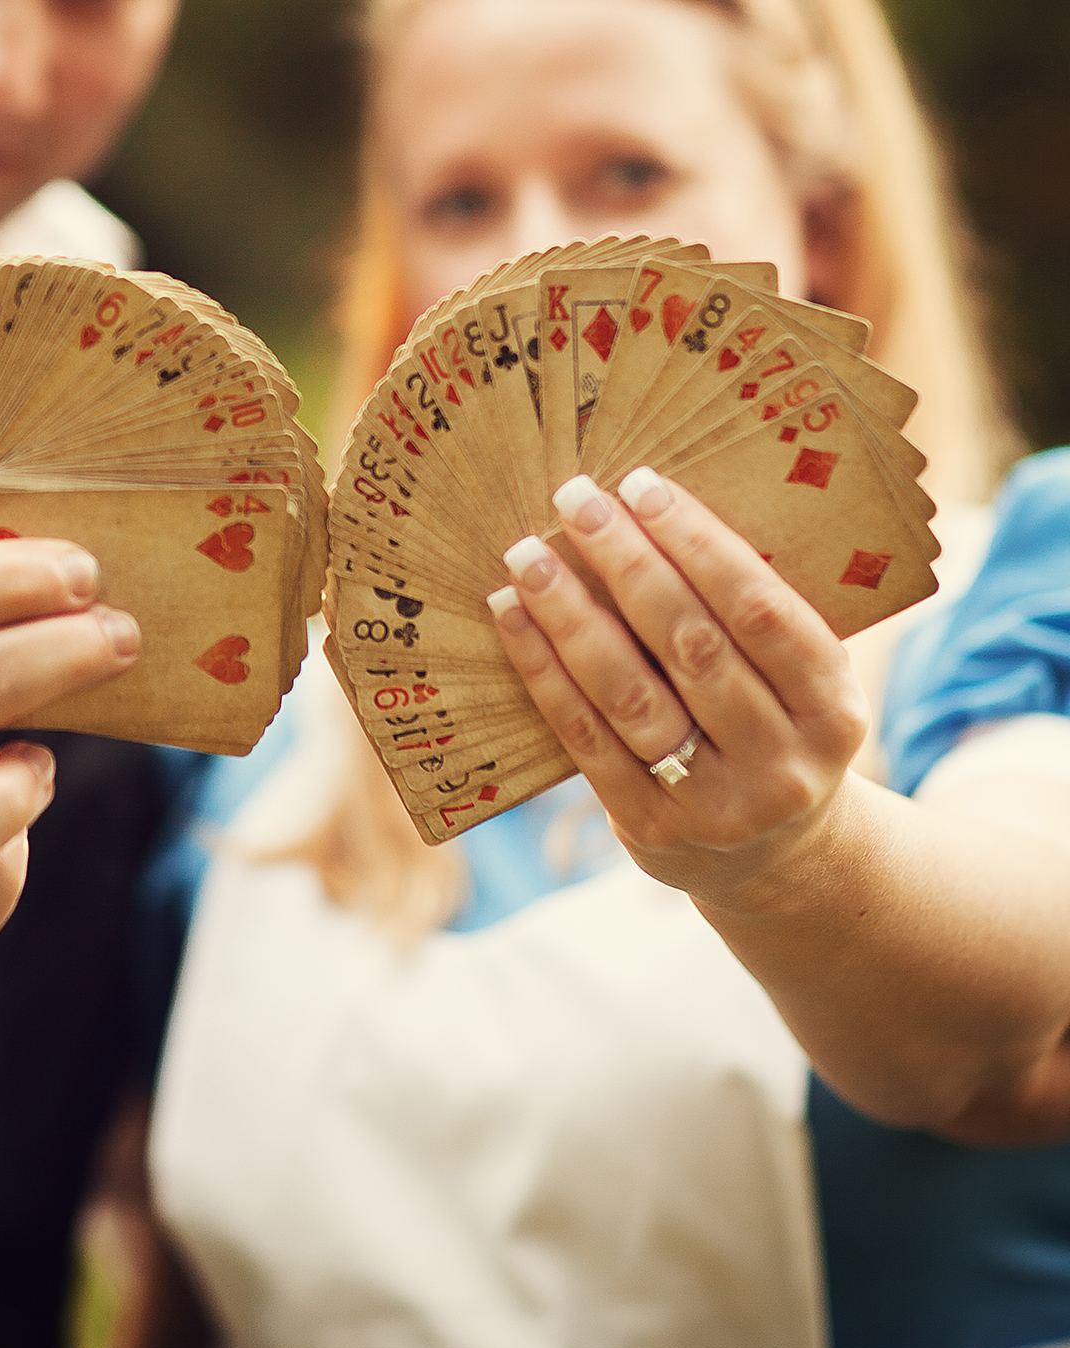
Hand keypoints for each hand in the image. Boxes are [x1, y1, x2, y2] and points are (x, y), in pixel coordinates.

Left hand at [488, 468, 868, 909]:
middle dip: (627, 561)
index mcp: (833, 707)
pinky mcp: (650, 828)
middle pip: (691, 644)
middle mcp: (781, 761)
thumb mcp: (803, 683)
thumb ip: (753, 615)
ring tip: (527, 554)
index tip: (642, 486)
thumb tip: (652, 508)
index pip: (761, 609)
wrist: (779, 862)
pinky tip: (514, 615)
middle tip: (577, 499)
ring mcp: (715, 804)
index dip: (699, 543)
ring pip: (630, 692)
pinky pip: (585, 736)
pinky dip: (543, 669)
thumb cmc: (778, 728)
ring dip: (570, 613)